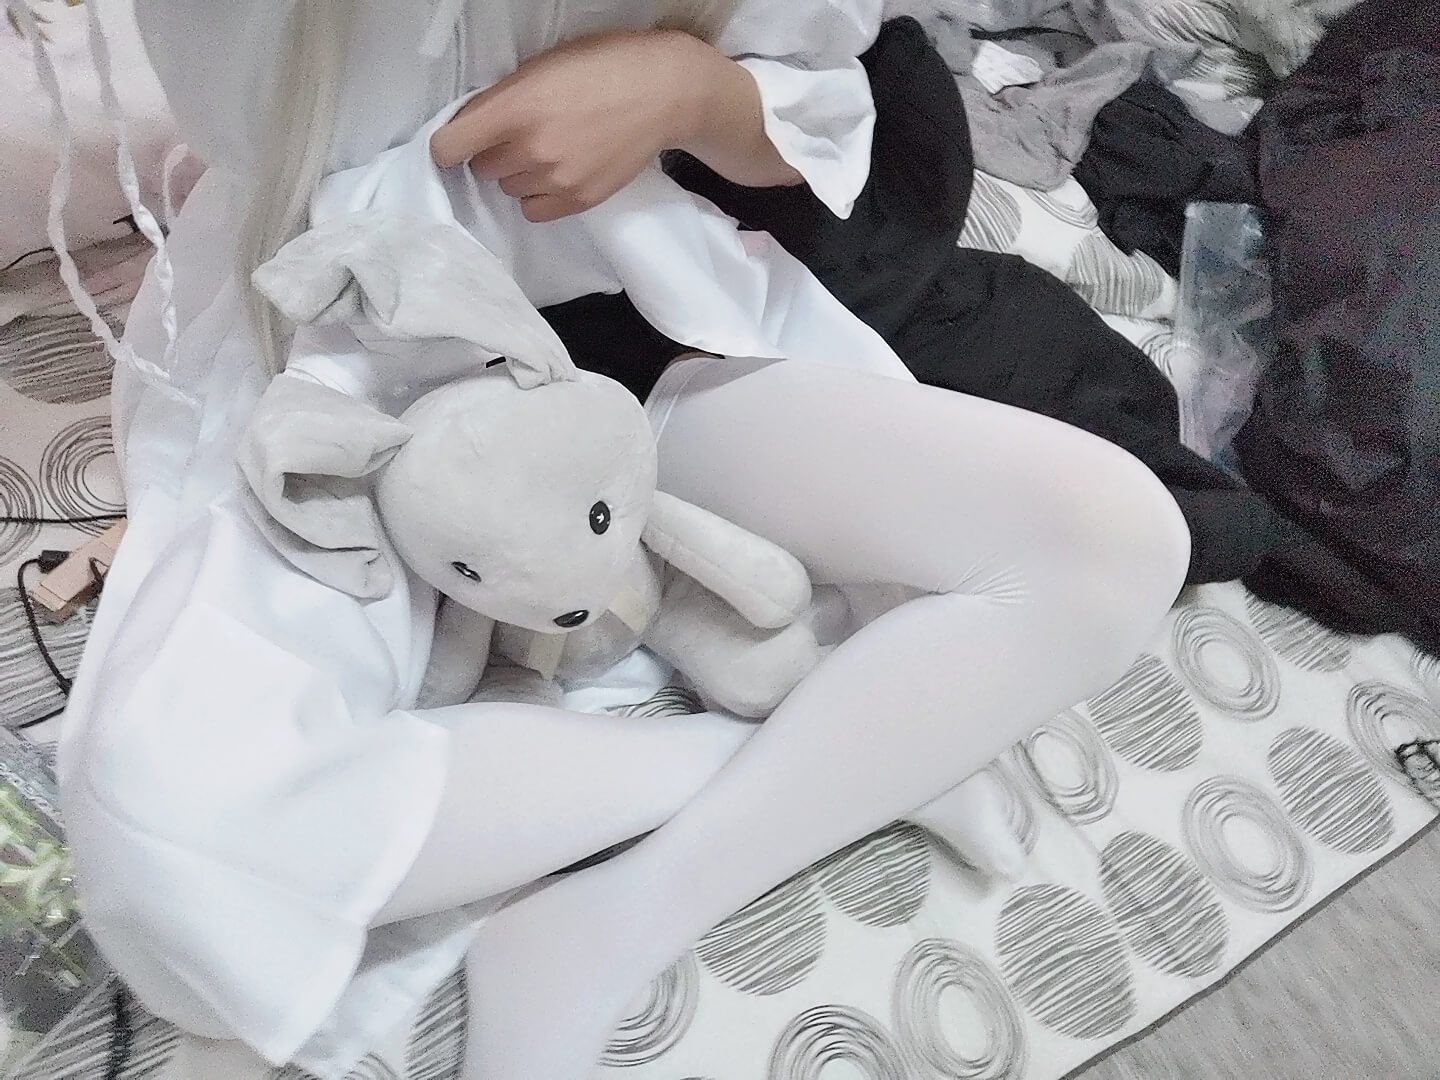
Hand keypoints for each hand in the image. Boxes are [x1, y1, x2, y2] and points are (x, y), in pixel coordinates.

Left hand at [431, 31, 708, 222]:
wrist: (662, 93)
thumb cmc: (602, 67)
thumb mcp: (542, 68)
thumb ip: (504, 98)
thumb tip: (474, 125)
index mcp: (514, 109)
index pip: (449, 148)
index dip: (448, 145)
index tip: (456, 143)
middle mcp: (530, 149)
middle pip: (481, 169)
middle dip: (494, 152)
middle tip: (521, 134)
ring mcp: (556, 179)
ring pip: (509, 189)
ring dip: (519, 173)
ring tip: (549, 150)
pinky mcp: (578, 200)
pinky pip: (534, 210)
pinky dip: (538, 195)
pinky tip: (557, 173)